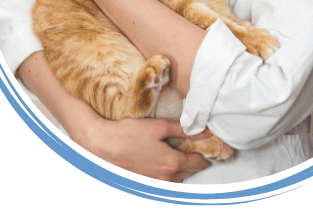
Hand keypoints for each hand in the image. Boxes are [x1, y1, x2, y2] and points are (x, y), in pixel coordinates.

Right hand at [74, 116, 211, 182]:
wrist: (101, 146)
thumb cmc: (129, 133)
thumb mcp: (158, 127)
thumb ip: (183, 130)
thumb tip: (205, 131)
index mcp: (171, 163)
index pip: (199, 163)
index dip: (206, 154)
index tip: (210, 146)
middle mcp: (165, 178)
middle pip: (189, 172)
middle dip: (195, 160)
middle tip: (196, 147)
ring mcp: (153, 184)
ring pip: (177, 178)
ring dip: (181, 168)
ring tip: (179, 152)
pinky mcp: (144, 185)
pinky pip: (164, 182)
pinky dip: (168, 173)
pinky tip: (161, 160)